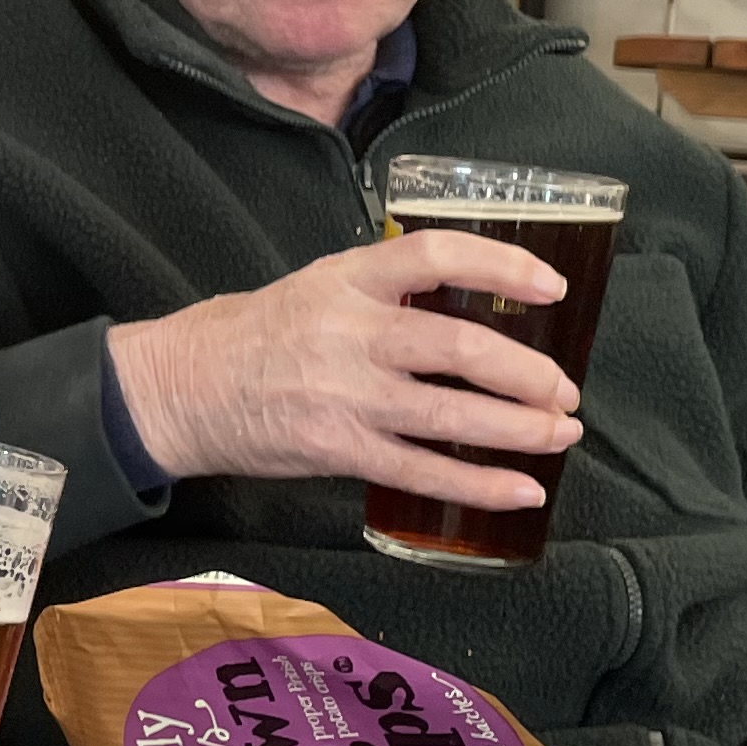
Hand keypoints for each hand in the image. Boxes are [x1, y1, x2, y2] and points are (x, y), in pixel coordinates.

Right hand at [109, 229, 585, 510]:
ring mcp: (344, 395)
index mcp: (347, 279)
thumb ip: (384, 293)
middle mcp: (350, 333)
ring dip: (520, 428)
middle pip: (459, 347)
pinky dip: (480, 485)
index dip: (502, 266)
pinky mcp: (337, 449)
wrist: (183, 388)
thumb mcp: (317, 286)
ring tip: (560, 433)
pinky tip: (522, 490)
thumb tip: (467, 310)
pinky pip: (422, 471)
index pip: (435, 256)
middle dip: (528, 373)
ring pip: (451, 414)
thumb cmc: (255, 335)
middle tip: (563, 389)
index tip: (551, 286)